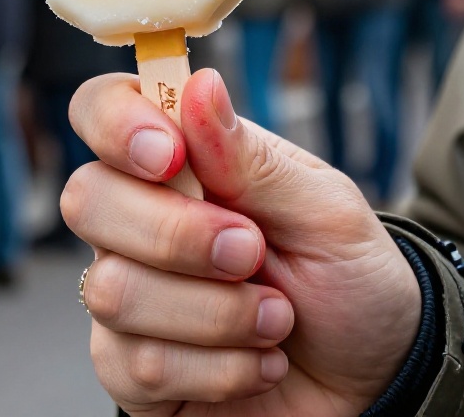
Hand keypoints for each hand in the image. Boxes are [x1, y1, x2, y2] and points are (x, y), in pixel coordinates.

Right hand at [63, 70, 419, 415]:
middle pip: (87, 199)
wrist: (376, 379)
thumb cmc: (351, 282)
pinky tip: (258, 365)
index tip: (171, 157)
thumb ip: (254, 159)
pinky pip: (135, 366)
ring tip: (276, 318)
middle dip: (177, 235)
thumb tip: (199, 85)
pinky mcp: (133, 370)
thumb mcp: (327, 212)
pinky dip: (216, 370)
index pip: (100, 110)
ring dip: (215, 313)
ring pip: (112, 292)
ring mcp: (130, 296)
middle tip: (251, 252)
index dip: (115, 124)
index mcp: (182, 163)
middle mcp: (140, 222)